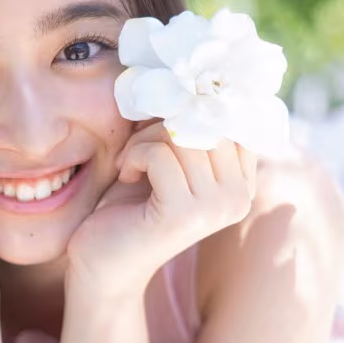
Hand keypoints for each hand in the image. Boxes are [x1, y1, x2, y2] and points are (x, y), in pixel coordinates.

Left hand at [65, 119, 257, 299]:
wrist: (101, 264)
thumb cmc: (129, 207)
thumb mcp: (165, 158)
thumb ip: (185, 127)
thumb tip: (190, 78)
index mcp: (242, 182)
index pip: (232, 117)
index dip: (191, 109)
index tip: (160, 126)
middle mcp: (238, 197)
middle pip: (207, 121)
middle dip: (163, 124)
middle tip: (137, 149)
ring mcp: (215, 208)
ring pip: (182, 134)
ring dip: (144, 140)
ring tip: (130, 164)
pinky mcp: (184, 215)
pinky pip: (161, 154)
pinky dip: (135, 155)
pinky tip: (127, 176)